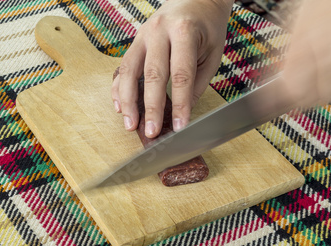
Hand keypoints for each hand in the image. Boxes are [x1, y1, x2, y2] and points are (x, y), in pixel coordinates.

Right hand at [112, 0, 233, 137]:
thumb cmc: (207, 28)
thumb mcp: (211, 55)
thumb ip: (196, 83)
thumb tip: (182, 114)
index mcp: (184, 32)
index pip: (181, 75)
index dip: (180, 104)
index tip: (179, 126)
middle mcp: (160, 31)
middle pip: (153, 74)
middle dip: (151, 107)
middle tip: (150, 131)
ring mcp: (143, 35)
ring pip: (129, 70)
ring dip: (128, 100)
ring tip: (130, 124)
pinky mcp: (135, 41)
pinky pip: (123, 67)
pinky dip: (118, 88)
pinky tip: (120, 106)